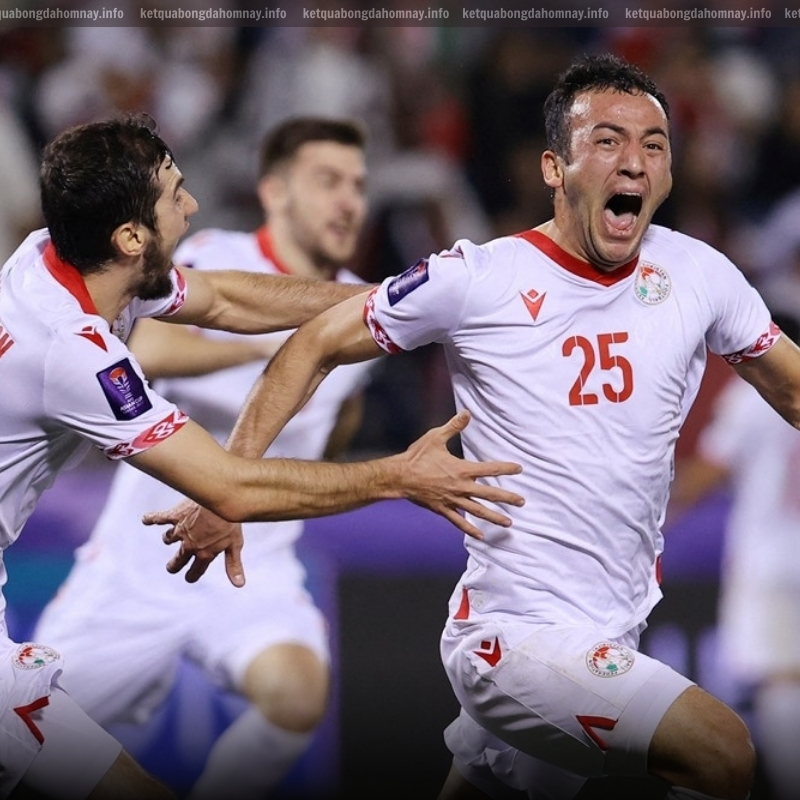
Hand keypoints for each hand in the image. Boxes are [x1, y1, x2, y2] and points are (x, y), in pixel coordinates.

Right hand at [142, 498, 245, 586]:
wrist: (221, 500)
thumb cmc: (230, 521)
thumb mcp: (235, 545)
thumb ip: (234, 566)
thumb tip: (239, 585)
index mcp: (204, 554)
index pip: (194, 572)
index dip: (192, 576)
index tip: (190, 577)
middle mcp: (189, 545)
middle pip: (176, 562)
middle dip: (173, 566)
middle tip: (172, 567)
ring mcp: (180, 531)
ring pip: (168, 539)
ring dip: (169, 538)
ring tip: (171, 536)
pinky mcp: (175, 515)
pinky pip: (159, 518)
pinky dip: (151, 519)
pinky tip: (146, 520)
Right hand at [399, 410, 523, 538]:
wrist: (400, 477)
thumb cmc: (417, 457)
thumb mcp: (435, 437)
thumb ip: (453, 426)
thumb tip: (467, 413)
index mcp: (461, 469)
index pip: (489, 469)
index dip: (506, 468)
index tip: (519, 469)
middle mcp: (460, 487)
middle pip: (489, 494)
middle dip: (507, 498)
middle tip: (521, 502)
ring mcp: (452, 500)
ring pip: (478, 511)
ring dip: (494, 517)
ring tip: (509, 523)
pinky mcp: (443, 509)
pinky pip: (459, 521)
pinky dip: (470, 529)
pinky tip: (481, 536)